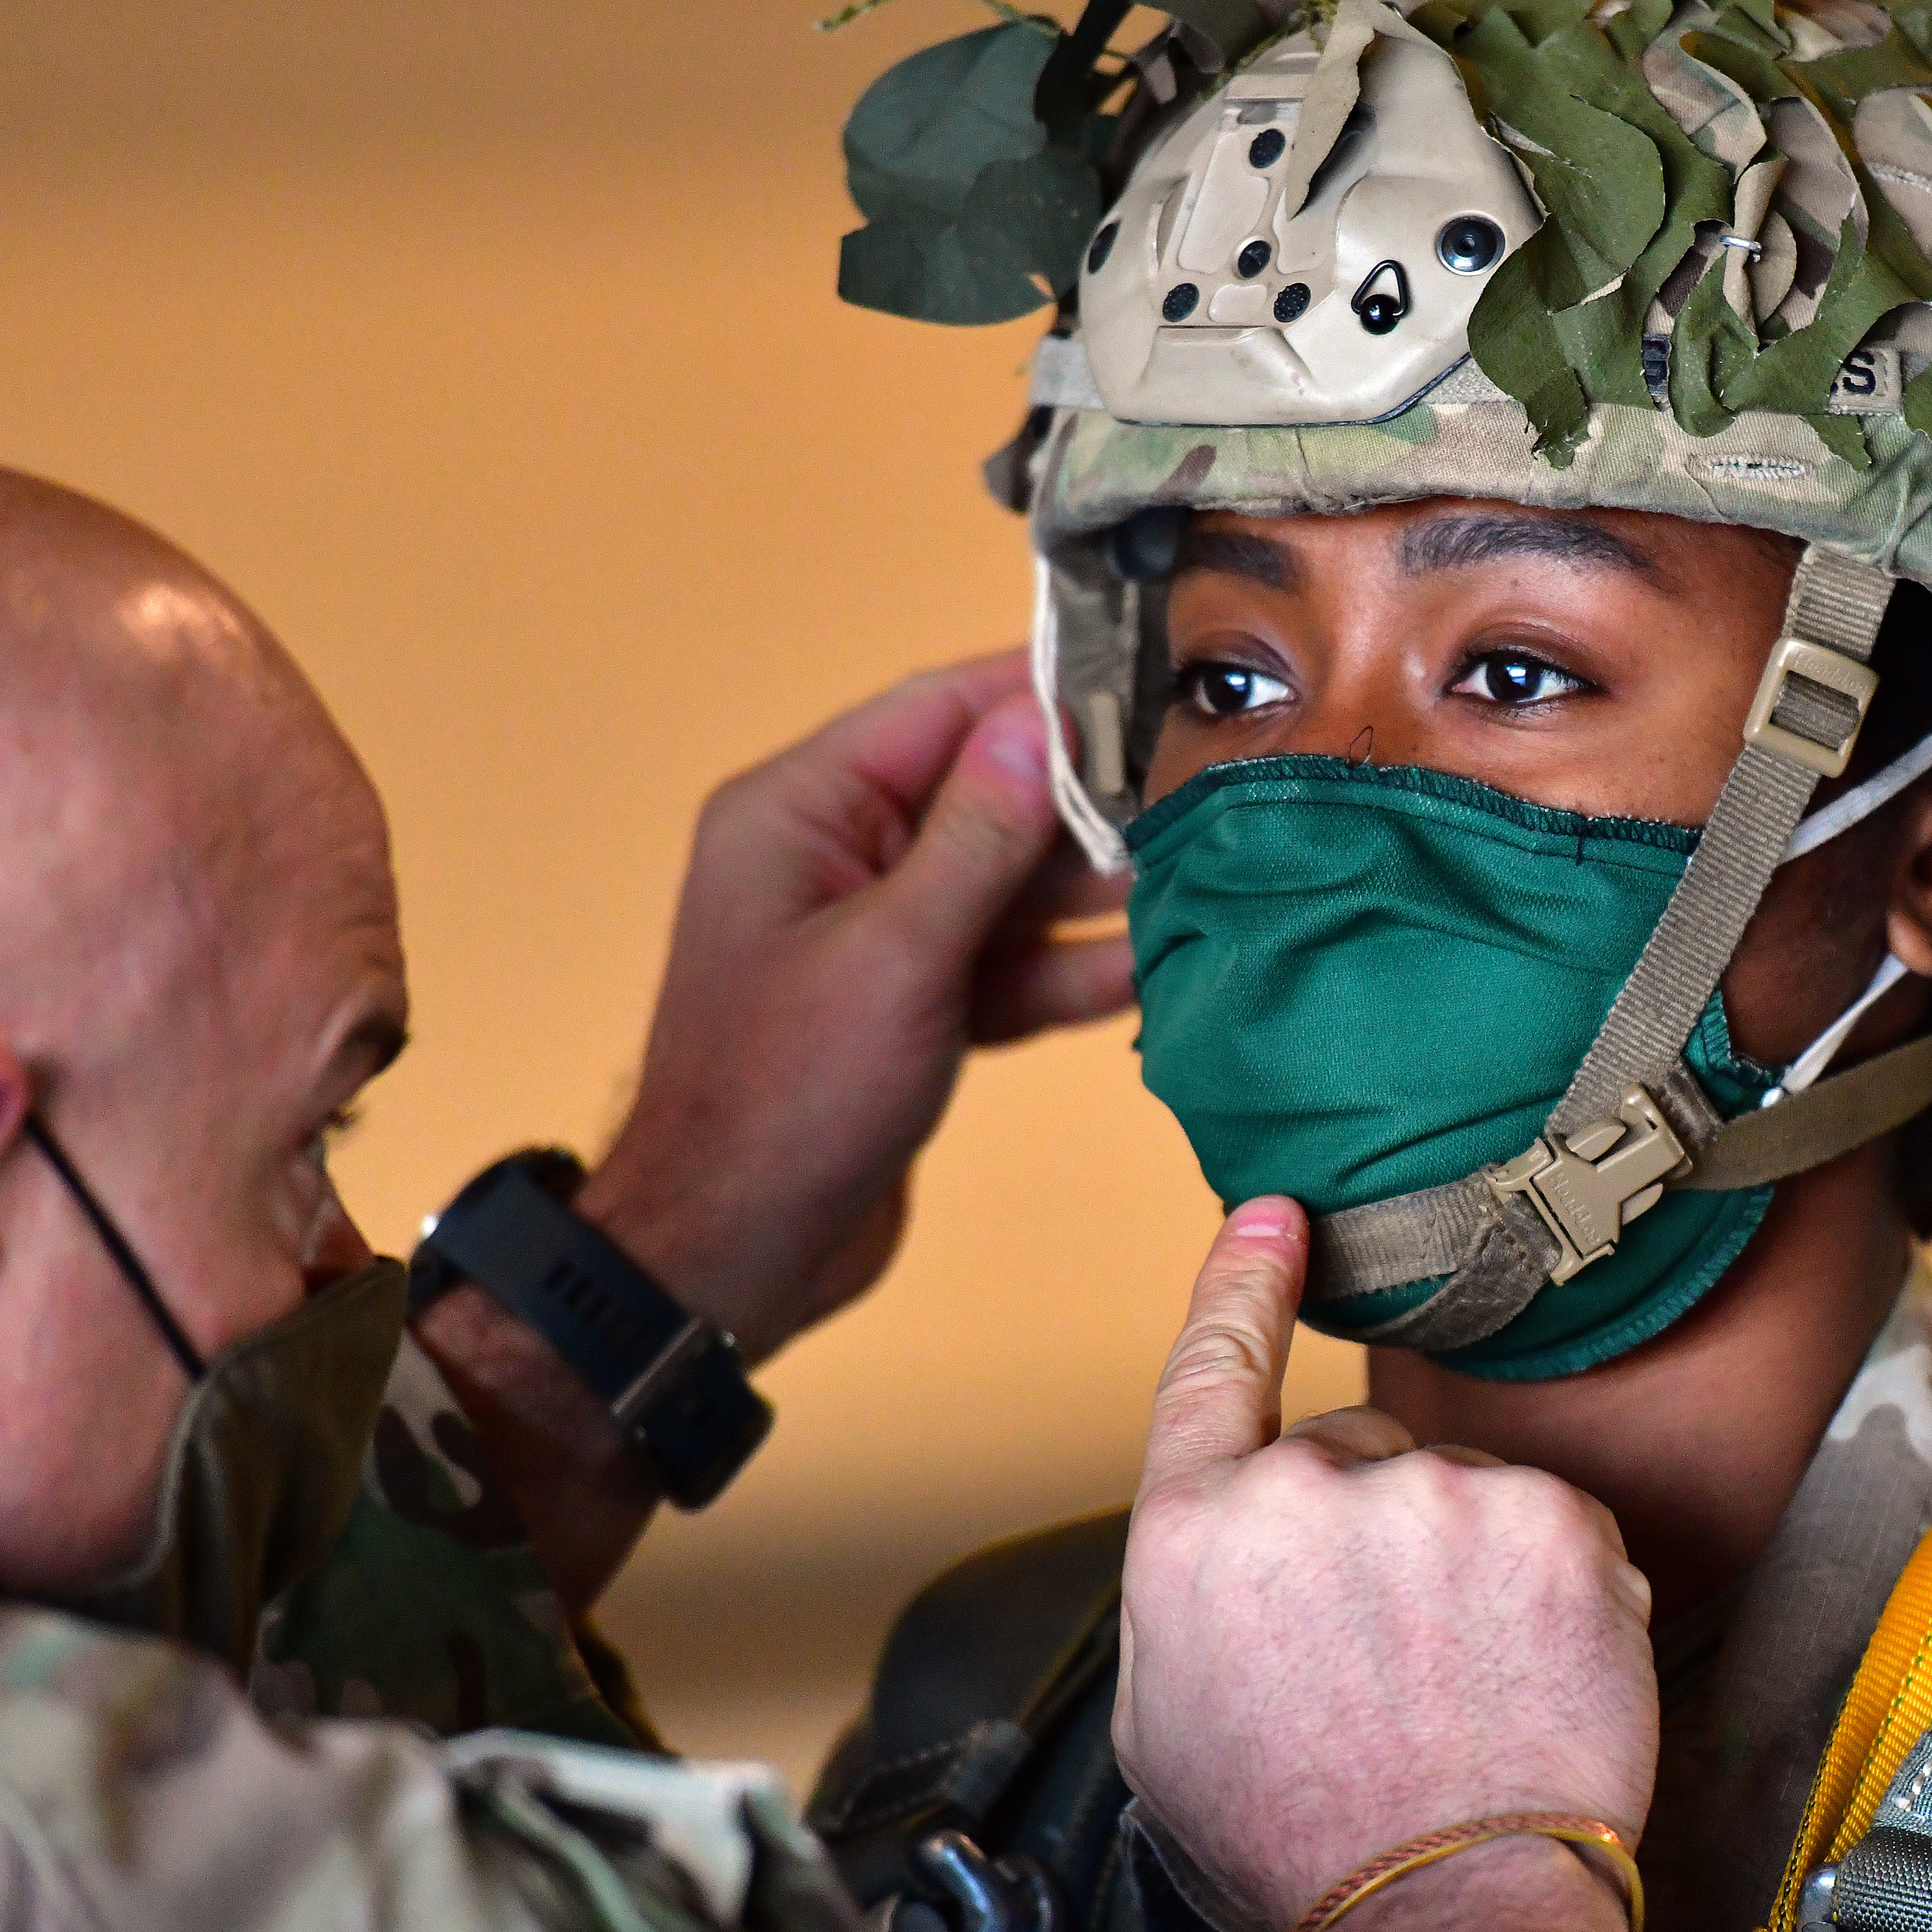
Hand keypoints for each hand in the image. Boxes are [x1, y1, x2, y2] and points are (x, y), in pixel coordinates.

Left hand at [583, 654, 1129, 1356]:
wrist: (733, 1254)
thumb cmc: (783, 1101)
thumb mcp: (895, 954)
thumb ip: (975, 839)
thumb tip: (1038, 724)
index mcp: (798, 814)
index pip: (934, 713)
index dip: (1036, 694)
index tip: (1142, 677)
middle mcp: (835, 860)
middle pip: (981, 796)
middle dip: (1084, 800)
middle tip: (1198, 790)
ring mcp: (876, 939)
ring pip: (1004, 887)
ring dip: (1092, 894)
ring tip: (1198, 878)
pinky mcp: (912, 1010)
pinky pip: (1004, 966)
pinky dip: (1067, 971)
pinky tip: (1150, 969)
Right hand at [1116, 1200, 1657, 1931]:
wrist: (1440, 1919)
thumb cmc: (1299, 1850)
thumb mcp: (1165, 1729)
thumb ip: (1192, 1595)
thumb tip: (1235, 1538)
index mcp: (1195, 1535)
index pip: (1211, 1368)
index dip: (1243, 1283)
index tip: (1274, 1216)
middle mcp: (1309, 1489)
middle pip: (1356, 1454)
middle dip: (1377, 1534)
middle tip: (1392, 1665)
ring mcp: (1440, 1496)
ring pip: (1466, 1495)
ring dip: (1472, 1566)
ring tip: (1465, 1693)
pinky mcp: (1555, 1523)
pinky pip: (1559, 1527)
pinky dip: (1557, 1591)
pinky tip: (1532, 1680)